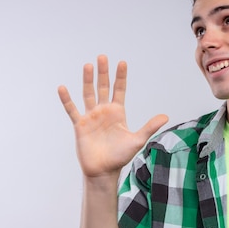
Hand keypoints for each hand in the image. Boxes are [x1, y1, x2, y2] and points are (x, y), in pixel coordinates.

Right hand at [58, 55, 168, 177]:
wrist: (103, 171)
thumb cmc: (120, 157)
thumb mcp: (137, 140)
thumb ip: (149, 126)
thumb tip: (165, 116)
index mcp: (118, 113)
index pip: (119, 90)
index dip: (120, 77)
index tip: (122, 62)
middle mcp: (104, 111)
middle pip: (103, 87)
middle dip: (103, 73)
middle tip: (102, 57)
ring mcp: (91, 117)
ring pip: (88, 94)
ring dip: (88, 80)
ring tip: (88, 65)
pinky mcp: (80, 125)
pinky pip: (72, 110)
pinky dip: (67, 99)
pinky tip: (63, 88)